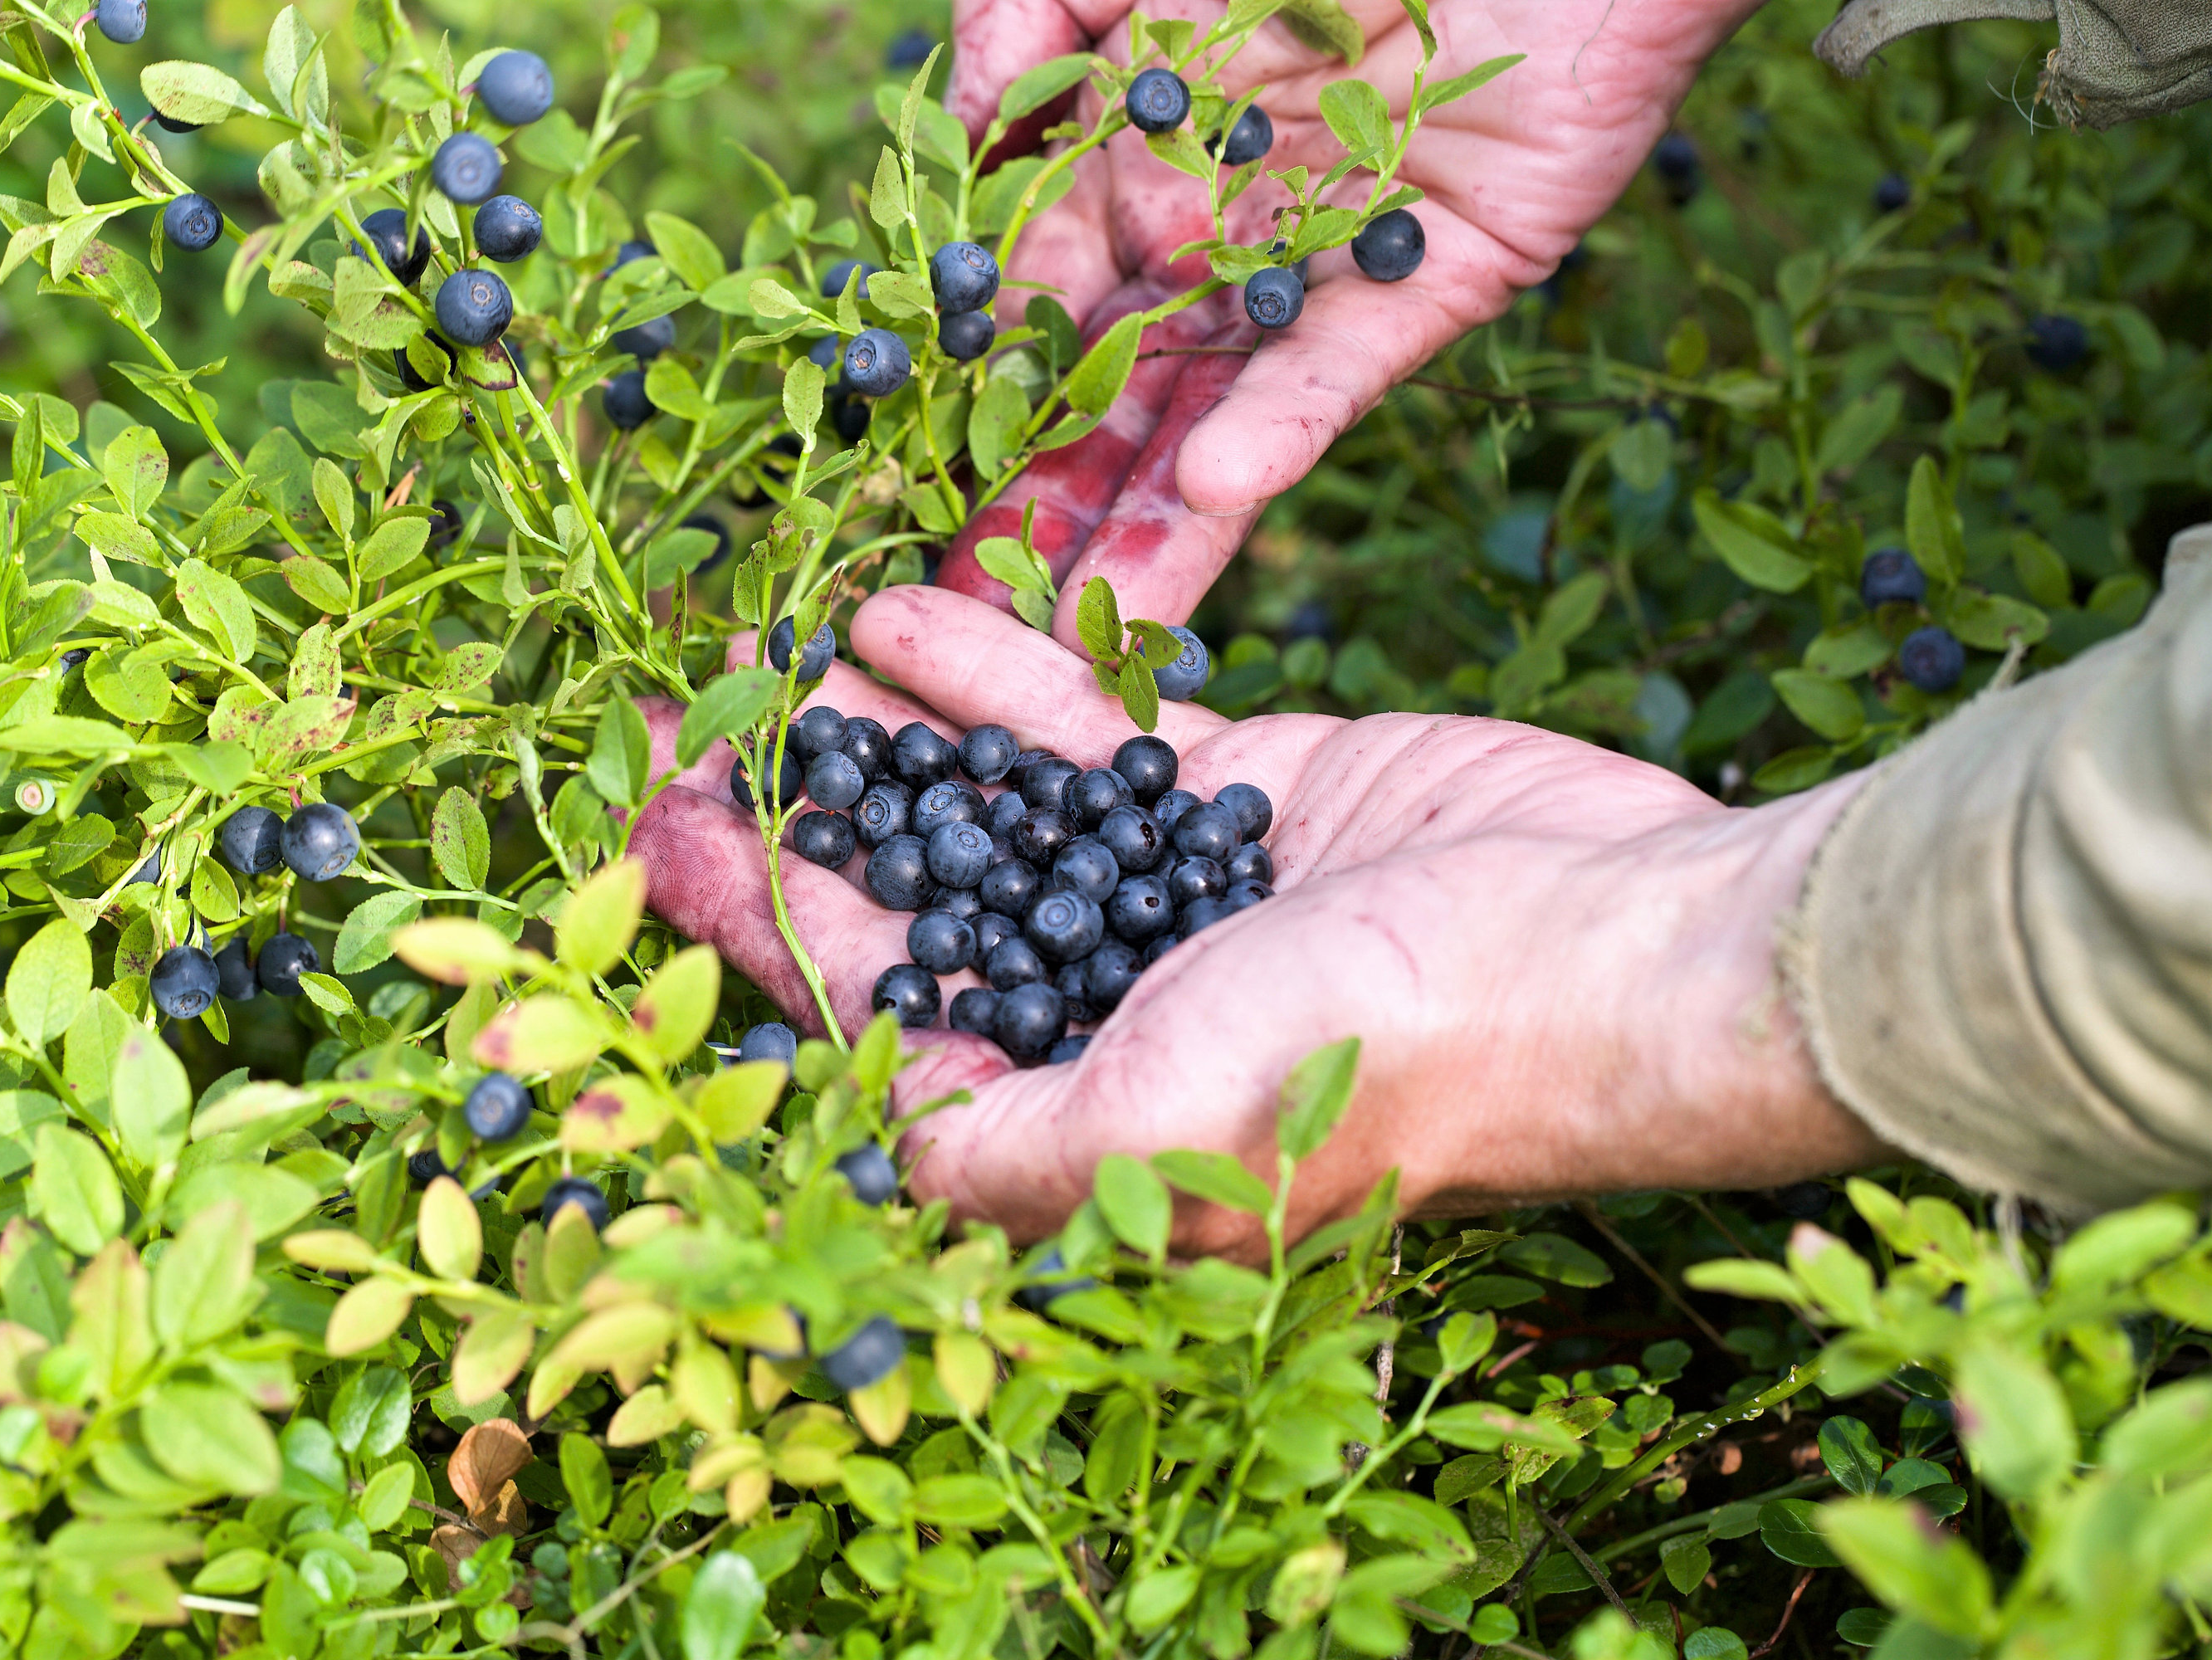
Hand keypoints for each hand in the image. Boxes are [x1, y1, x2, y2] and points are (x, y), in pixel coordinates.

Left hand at [630, 586, 1884, 1255]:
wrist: (1603, 937)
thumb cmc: (1389, 1057)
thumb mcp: (1158, 1129)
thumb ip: (992, 1146)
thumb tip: (860, 1150)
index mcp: (1077, 1120)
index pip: (870, 1023)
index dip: (753, 934)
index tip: (656, 837)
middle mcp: (1109, 1010)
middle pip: (912, 906)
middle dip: (797, 823)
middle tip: (688, 727)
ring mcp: (1167, 896)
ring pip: (986, 806)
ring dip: (881, 735)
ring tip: (778, 654)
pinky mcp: (1238, 792)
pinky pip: (1088, 729)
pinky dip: (997, 672)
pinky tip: (901, 612)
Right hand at [934, 0, 1762, 649]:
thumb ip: (1026, 17)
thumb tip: (965, 129)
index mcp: (1137, 162)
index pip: (1043, 302)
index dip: (983, 389)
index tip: (923, 482)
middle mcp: (1218, 233)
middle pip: (1114, 394)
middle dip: (1042, 505)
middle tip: (966, 618)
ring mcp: (1320, 269)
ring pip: (1217, 414)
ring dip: (1147, 520)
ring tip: (1079, 625)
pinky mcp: (1434, 280)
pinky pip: (1343, 367)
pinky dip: (1281, 426)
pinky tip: (1213, 489)